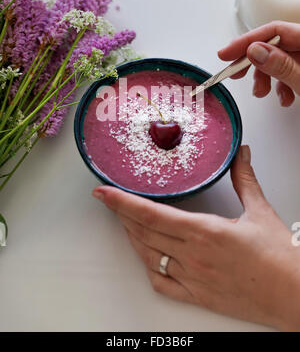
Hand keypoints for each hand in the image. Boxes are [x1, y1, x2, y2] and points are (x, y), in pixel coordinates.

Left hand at [92, 146, 299, 330]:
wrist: (295, 296)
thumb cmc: (280, 258)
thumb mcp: (261, 211)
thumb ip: (245, 179)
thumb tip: (242, 154)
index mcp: (205, 232)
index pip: (150, 214)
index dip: (121, 202)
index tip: (102, 193)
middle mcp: (193, 257)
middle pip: (143, 232)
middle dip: (121, 215)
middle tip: (109, 200)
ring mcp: (193, 279)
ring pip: (149, 256)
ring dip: (132, 237)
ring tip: (124, 222)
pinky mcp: (198, 297)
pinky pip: (163, 283)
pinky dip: (149, 267)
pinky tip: (147, 255)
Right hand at [218, 21, 299, 106]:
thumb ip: (282, 65)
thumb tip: (254, 51)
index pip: (273, 30)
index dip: (247, 41)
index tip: (226, 54)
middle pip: (273, 44)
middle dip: (252, 61)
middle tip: (235, 73)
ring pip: (278, 59)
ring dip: (265, 77)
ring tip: (261, 92)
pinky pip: (289, 70)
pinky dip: (281, 84)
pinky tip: (283, 97)